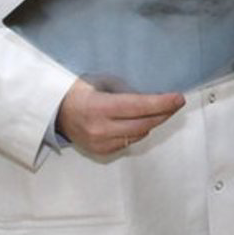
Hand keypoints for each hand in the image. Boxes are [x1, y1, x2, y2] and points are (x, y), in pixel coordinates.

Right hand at [55, 79, 183, 155]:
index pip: (137, 107)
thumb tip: (153, 95)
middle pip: (143, 123)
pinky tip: (140, 121)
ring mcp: (100, 143)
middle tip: (176, 103)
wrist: (55, 113)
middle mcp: (100, 129)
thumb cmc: (79, 92)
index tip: (178, 98)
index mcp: (98, 107)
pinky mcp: (101, 152)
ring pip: (139, 134)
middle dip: (164, 112)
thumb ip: (125, 90)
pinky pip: (129, 142)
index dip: (161, 103)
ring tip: (161, 110)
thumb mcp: (100, 82)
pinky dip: (138, 131)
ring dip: (153, 122)